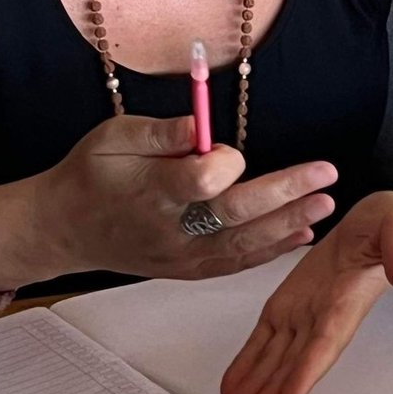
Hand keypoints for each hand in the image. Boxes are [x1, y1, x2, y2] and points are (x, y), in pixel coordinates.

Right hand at [0, 113, 337, 285]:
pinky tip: (301, 235)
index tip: (230, 150)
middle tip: (325, 175)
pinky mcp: (188, 270)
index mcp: (150, 190)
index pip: (199, 181)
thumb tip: (201, 123)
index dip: (224, 164)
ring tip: (325, 204)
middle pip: (234, 214)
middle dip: (285, 194)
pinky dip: (270, 252)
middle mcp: (169, 228)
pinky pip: (234, 263)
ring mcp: (180, 255)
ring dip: (288, 224)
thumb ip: (159, 132)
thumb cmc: (91, 175)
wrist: (66, 228)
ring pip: (241, 244)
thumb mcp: (113, 136)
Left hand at [219, 190, 392, 393]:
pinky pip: (265, 337)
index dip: (307, 372)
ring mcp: (304, 312)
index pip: (326, 342)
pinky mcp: (288, 303)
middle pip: (299, 361)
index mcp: (348, 300)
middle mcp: (324, 315)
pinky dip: (248, 361)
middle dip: (277, 391)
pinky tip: (235, 384)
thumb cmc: (390, 227)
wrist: (376, 223)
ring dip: (260, 384)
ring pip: (278, 356)